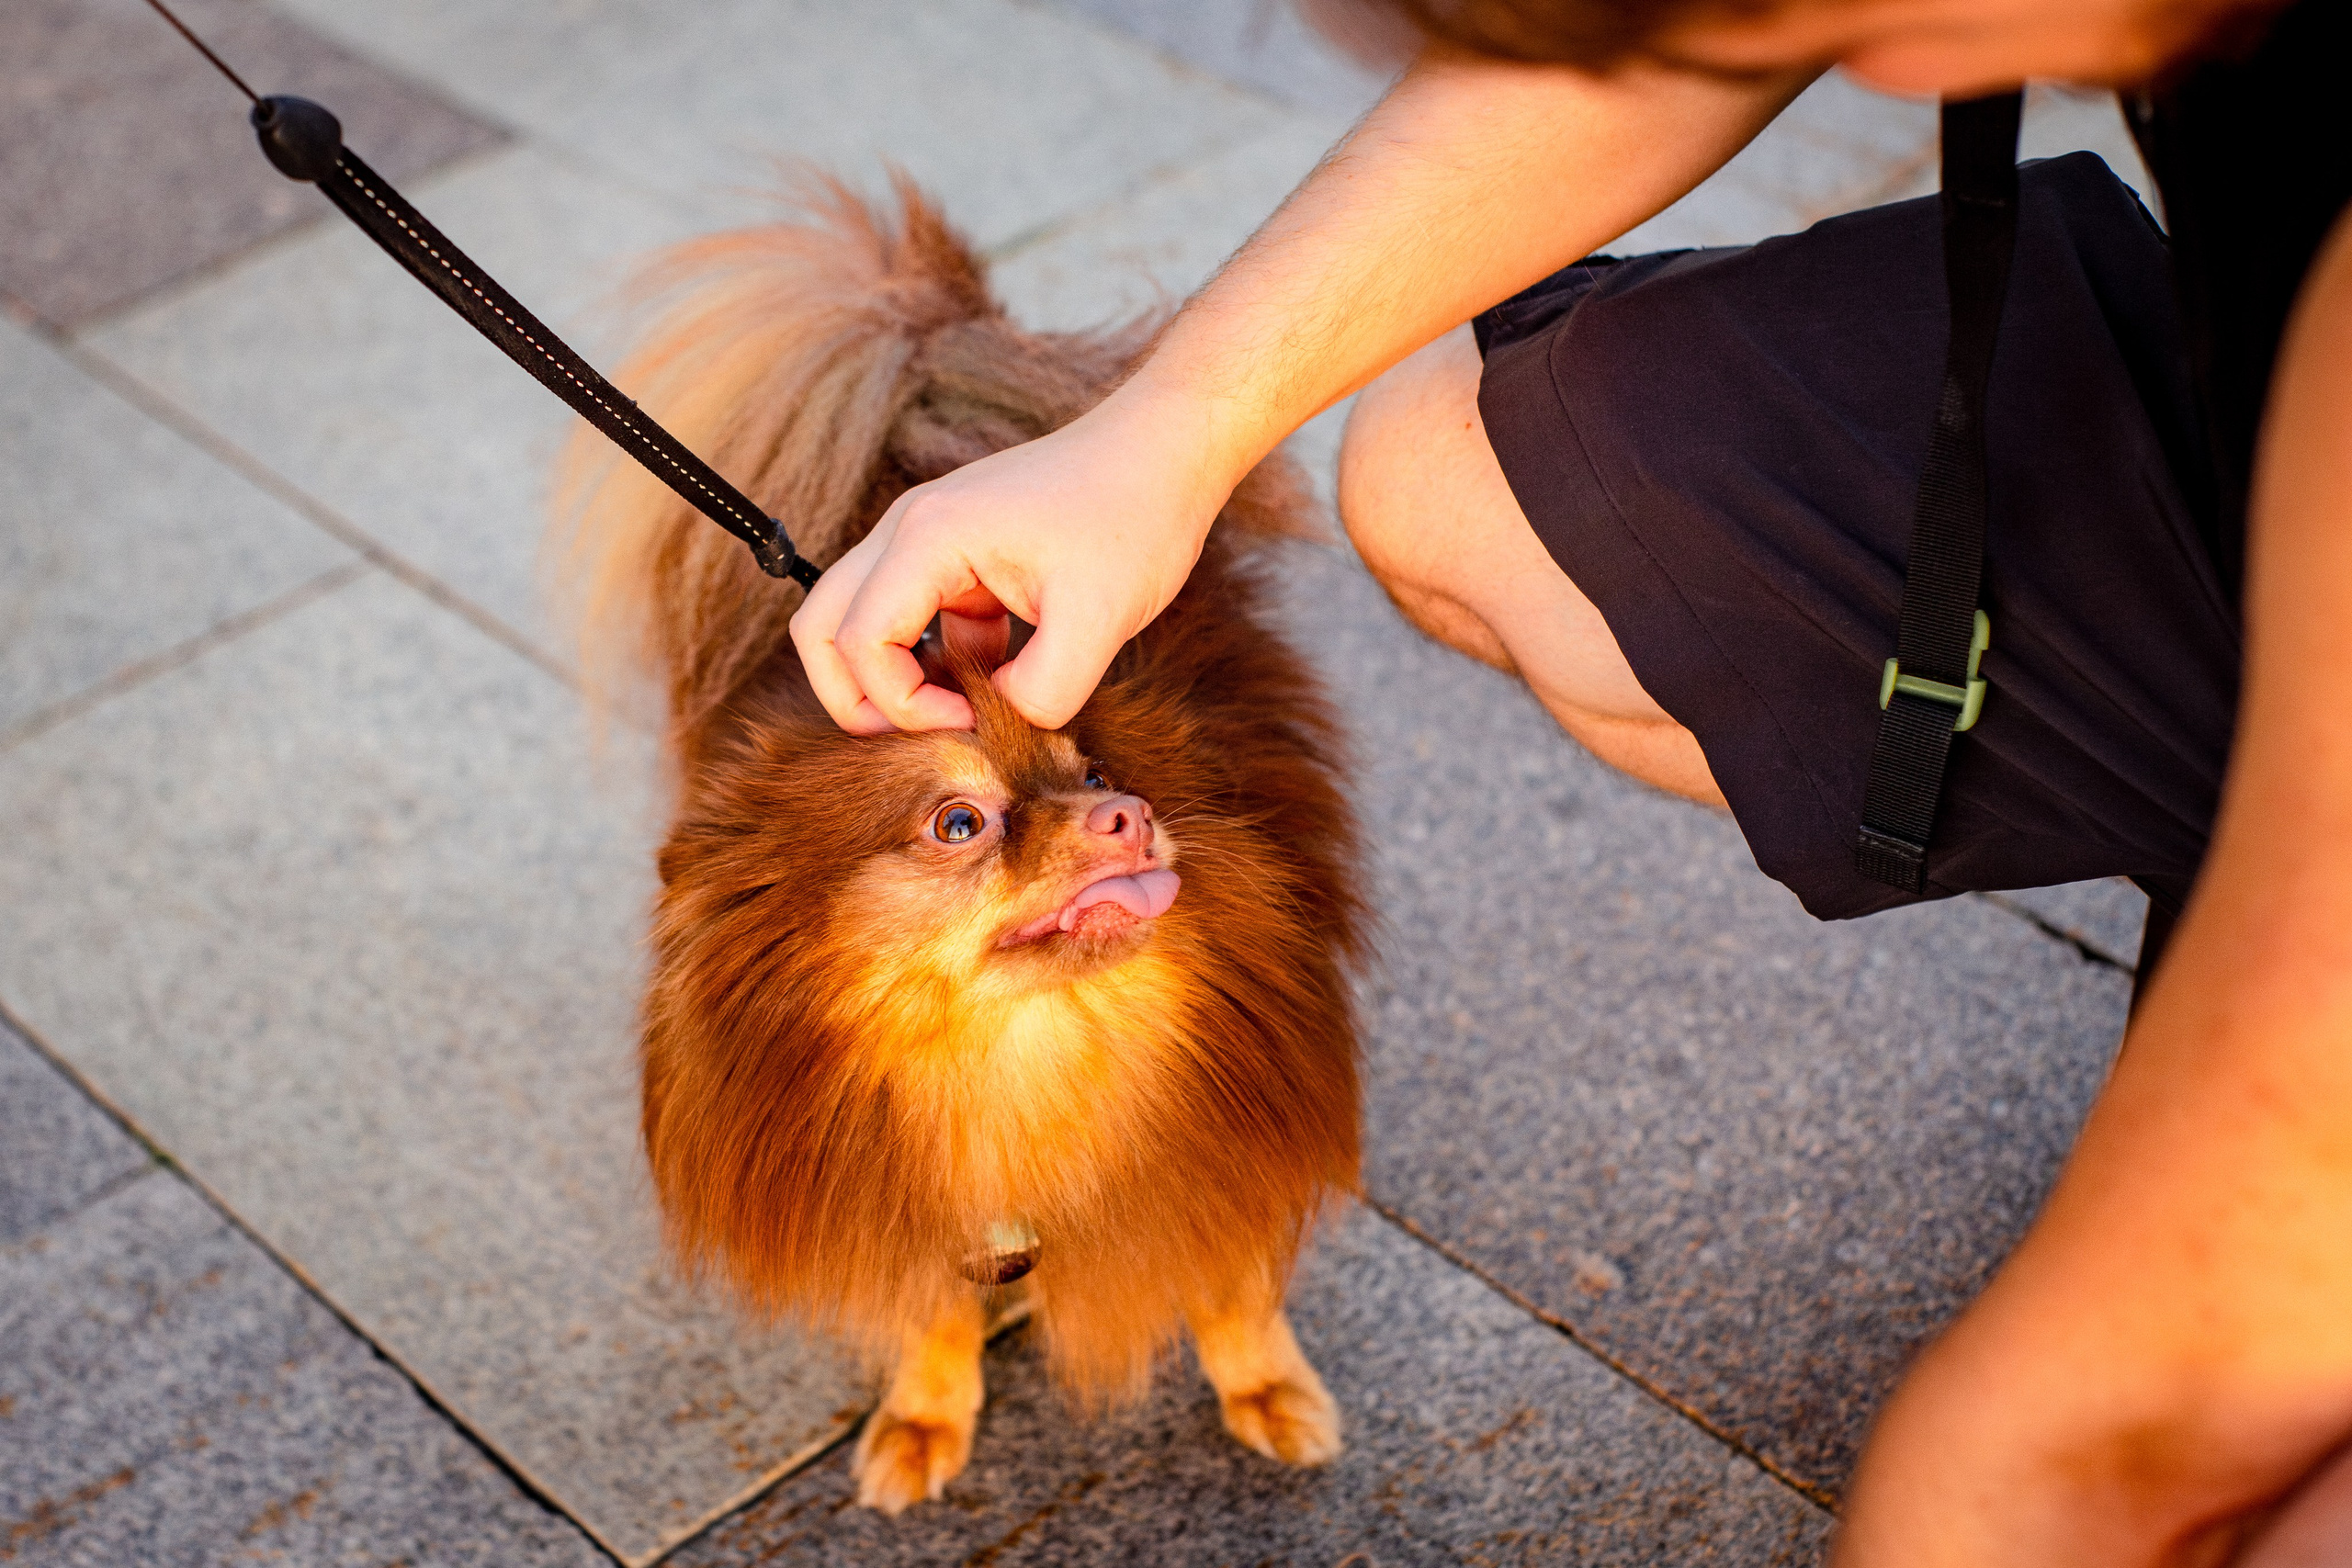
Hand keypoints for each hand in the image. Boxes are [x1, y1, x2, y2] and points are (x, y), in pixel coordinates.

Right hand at [790, 396, 1234, 732]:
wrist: (1166, 450)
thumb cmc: (1135, 513)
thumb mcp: (1101, 617)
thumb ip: (1044, 689)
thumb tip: (1003, 722)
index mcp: (929, 537)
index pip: (860, 641)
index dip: (902, 704)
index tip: (972, 721)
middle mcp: (910, 531)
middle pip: (824, 626)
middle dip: (854, 697)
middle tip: (922, 735)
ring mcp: (930, 540)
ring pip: (861, 621)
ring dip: (894, 677)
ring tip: (960, 713)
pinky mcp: (959, 554)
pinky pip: (916, 618)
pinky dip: (938, 660)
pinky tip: (998, 679)